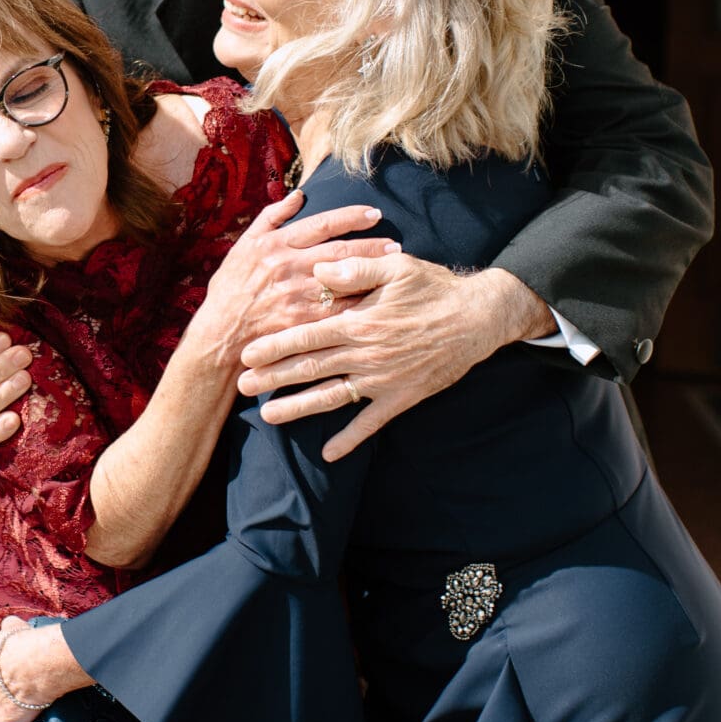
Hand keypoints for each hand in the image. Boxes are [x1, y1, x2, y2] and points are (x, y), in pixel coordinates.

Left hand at [0, 615, 84, 721]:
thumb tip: (9, 624)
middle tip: (20, 685)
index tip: (8, 670)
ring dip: (9, 708)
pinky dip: (20, 721)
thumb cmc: (23, 643)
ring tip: (28, 699)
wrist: (35, 664)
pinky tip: (32, 710)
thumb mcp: (12, 629)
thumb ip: (7, 629)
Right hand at [192, 193, 394, 368]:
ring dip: (372, 273)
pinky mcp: (303, 322)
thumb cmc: (230, 290)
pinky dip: (360, 303)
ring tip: (395, 268)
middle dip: (371, 245)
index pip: (322, 224)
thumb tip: (300, 195)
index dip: (351, 216)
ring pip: (343, 279)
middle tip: (396, 244)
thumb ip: (271, 218)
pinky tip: (379, 300)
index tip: (375, 213)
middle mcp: (288, 267)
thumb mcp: (243, 246)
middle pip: (340, 251)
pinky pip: (339, 310)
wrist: (220, 335)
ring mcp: (297, 295)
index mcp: (275, 245)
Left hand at [238, 261, 551, 461]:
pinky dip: (349, 440)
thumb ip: (354, 269)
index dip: (275, 345)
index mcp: (360, 322)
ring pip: (331, 398)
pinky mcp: (401, 397)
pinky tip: (328, 454)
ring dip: (298, 409)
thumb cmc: (434, 288)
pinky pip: (370, 423)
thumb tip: (317, 269)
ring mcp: (382, 380)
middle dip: (273, 379)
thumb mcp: (395, 267)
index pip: (307, 335)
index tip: (247, 353)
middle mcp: (366, 354)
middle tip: (241, 386)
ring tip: (268, 417)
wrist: (479, 318)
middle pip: (310, 369)